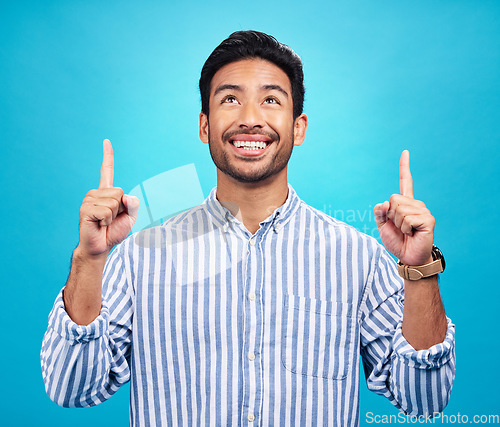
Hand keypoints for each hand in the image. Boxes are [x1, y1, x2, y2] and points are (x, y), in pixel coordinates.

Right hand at [77, 139, 139, 258]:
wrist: (100, 246)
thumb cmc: (114, 231)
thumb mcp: (130, 217)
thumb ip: (132, 204)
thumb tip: (125, 196)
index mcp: (107, 192)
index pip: (107, 171)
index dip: (108, 156)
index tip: (106, 141)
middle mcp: (96, 193)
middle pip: (119, 192)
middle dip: (121, 208)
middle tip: (111, 219)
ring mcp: (89, 199)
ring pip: (114, 202)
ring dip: (114, 215)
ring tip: (104, 222)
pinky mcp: (86, 209)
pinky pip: (107, 211)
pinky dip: (107, 220)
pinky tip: (99, 224)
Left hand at [374, 150, 433, 265]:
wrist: (408, 257)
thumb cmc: (397, 241)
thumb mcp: (382, 226)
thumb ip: (379, 213)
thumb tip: (384, 202)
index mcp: (405, 203)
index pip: (405, 181)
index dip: (404, 167)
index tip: (405, 152)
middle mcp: (415, 204)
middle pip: (393, 199)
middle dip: (390, 216)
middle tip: (399, 227)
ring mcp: (423, 210)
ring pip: (399, 209)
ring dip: (398, 224)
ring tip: (406, 231)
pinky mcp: (428, 219)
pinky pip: (407, 218)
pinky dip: (405, 228)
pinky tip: (412, 233)